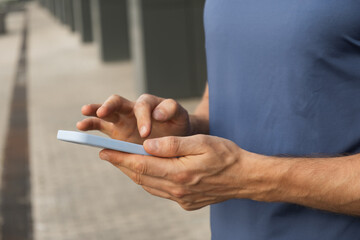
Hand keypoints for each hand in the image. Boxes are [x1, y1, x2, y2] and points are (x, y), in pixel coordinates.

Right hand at [77, 94, 191, 143]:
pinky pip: (101, 126)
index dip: (143, 118)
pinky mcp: (117, 132)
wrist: (175, 137)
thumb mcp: (180, 115)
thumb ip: (171, 109)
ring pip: (105, 112)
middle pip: (117, 101)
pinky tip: (81, 129)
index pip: (142, 106)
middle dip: (109, 105)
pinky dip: (91, 125)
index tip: (146, 134)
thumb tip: (157, 114)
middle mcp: (132, 109)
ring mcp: (123, 120)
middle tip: (103, 112)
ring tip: (84, 114)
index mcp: (149, 104)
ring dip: (94, 112)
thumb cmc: (177, 125)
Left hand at [99, 135, 250, 210]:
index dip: (120, 158)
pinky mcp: (186, 202)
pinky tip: (148, 172)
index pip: (141, 164)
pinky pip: (160, 191)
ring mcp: (181, 198)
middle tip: (107, 154)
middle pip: (141, 176)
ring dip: (134, 173)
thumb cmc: (226, 155)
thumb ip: (172, 144)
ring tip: (123, 161)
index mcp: (179, 172)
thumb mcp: (201, 143)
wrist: (245, 177)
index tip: (104, 151)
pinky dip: (149, 181)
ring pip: (148, 185)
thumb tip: (146, 144)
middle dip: (121, 165)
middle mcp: (177, 189)